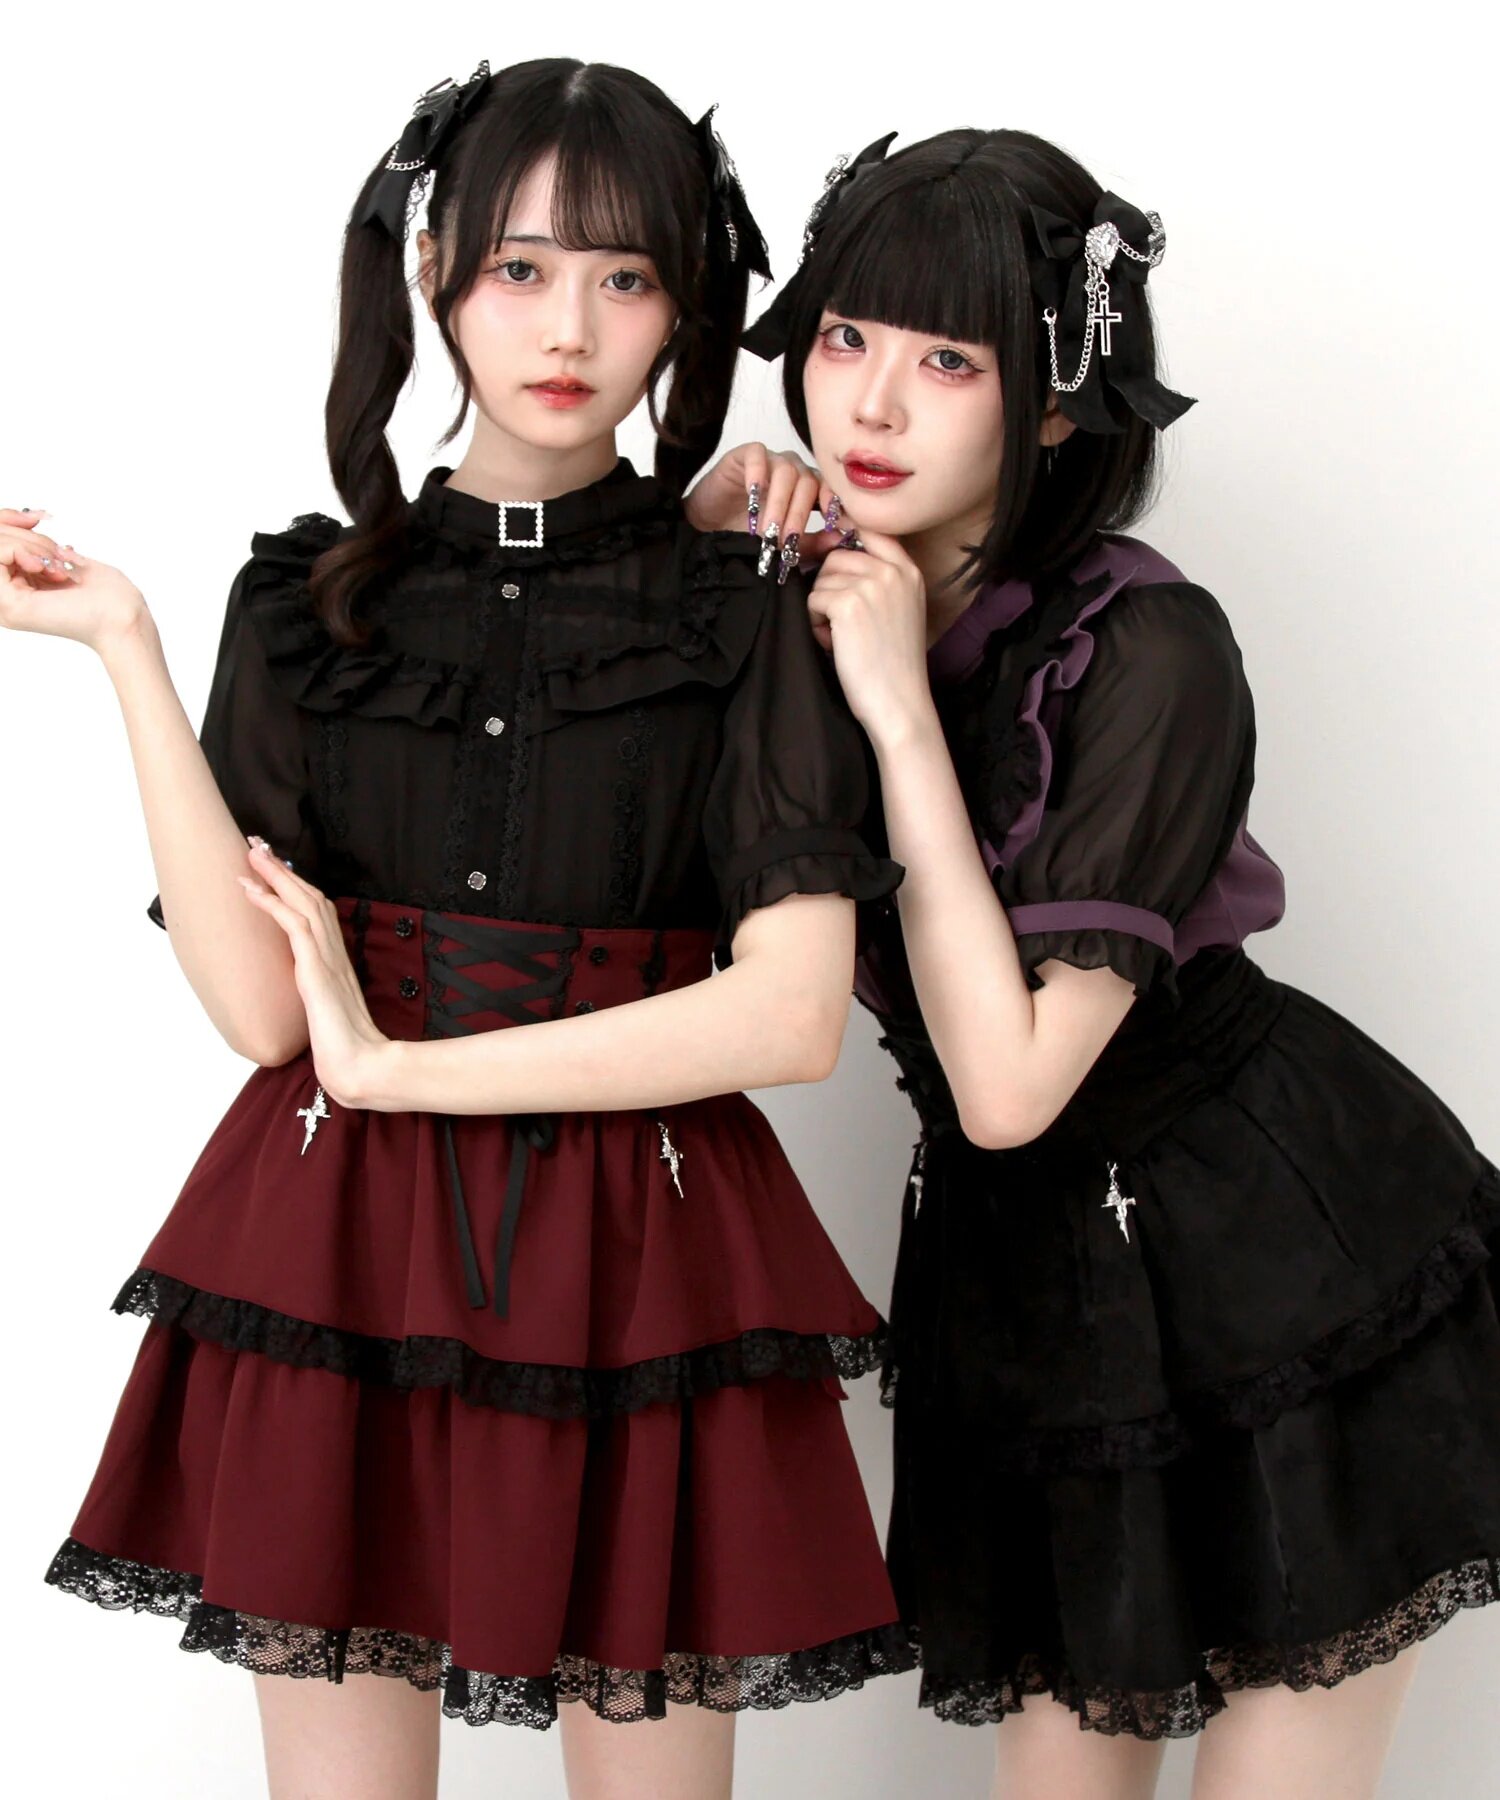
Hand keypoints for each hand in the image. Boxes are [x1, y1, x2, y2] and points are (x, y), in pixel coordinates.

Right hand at [0, 506, 147, 650]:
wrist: (120, 616)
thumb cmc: (104, 593)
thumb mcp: (62, 556)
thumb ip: (33, 542)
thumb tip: (23, 516)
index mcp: (13, 587)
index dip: (10, 520)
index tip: (39, 517)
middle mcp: (3, 597)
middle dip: (25, 534)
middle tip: (56, 552)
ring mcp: (3, 603)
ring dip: (29, 543)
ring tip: (56, 563)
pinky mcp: (8, 603)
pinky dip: (22, 550)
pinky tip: (47, 568)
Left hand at [238, 841, 389, 1105]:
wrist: (359, 1065)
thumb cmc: (346, 1048)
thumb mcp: (329, 1014)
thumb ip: (321, 997)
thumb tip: (308, 999)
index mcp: (336, 960)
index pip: (317, 910)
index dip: (296, 885)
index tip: (276, 866)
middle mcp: (334, 951)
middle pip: (309, 895)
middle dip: (282, 867)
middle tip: (258, 842)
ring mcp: (326, 958)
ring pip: (301, 902)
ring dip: (274, 874)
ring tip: (252, 852)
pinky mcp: (316, 968)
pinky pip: (292, 924)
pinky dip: (271, 902)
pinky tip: (252, 889)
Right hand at [683, 442, 826, 581]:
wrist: (707, 528)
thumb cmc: (746, 534)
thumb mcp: (783, 545)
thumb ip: (811, 544)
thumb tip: (840, 539)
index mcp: (807, 490)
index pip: (829, 488)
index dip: (833, 503)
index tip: (833, 524)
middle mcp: (793, 472)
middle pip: (808, 482)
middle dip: (798, 514)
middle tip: (787, 541)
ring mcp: (770, 461)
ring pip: (786, 471)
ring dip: (779, 502)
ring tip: (768, 528)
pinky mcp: (744, 455)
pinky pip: (758, 454)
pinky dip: (758, 472)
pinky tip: (753, 492)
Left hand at [807, 521, 935, 746]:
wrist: (898, 701)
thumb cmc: (892, 664)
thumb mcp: (900, 609)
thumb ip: (878, 578)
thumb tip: (830, 554)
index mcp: (908, 570)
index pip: (869, 530)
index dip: (844, 540)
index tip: (832, 556)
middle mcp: (892, 571)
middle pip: (836, 556)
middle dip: (828, 586)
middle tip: (839, 621)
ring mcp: (871, 584)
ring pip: (821, 578)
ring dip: (821, 607)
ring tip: (840, 637)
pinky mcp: (848, 603)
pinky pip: (813, 599)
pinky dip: (815, 623)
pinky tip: (834, 644)